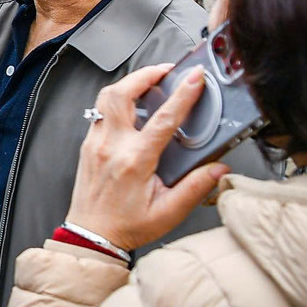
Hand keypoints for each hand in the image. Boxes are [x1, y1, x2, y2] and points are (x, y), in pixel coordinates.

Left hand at [65, 63, 229, 253]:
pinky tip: (131, 105)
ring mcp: (95, 143)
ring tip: (149, 80)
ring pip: (106, 98)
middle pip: (123, 94)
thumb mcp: (169, 212)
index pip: (163, 118)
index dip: (182, 94)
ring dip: (128, 83)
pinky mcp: (87, 146)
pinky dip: (115, 100)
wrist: (91, 237)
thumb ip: (196, 187)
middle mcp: (111, 146)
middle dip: (146, 74)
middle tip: (167, 70)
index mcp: (134, 161)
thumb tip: (219, 169)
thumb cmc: (126, 226)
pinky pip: (99, 112)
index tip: (195, 77)